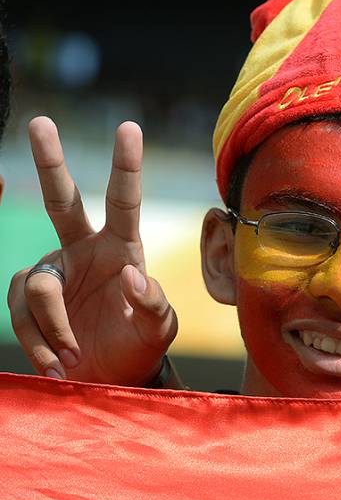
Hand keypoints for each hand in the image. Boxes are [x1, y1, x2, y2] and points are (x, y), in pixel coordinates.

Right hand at [6, 117, 177, 385]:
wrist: (112, 376)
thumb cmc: (141, 345)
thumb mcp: (159, 328)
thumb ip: (154, 303)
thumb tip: (132, 273)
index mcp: (122, 248)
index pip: (124, 201)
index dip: (126, 165)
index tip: (129, 127)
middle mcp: (83, 250)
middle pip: (62, 200)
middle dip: (50, 162)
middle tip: (41, 122)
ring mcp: (53, 272)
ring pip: (38, 286)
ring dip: (54, 327)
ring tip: (74, 355)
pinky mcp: (28, 300)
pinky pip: (22, 315)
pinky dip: (40, 343)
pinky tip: (57, 363)